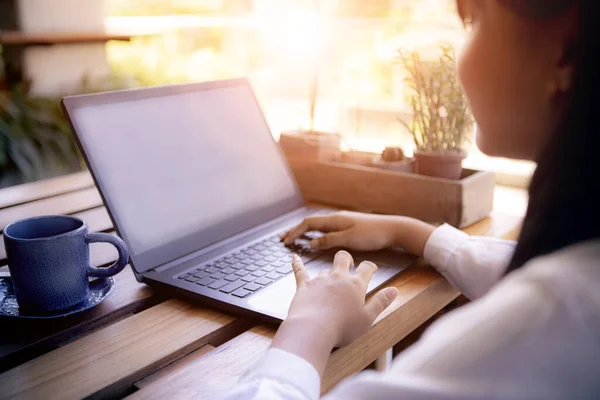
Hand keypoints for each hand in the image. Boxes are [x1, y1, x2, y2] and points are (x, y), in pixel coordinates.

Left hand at [271, 252, 397, 375]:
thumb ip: (381, 302)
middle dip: (347, 258)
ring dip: (328, 272)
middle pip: (343, 258)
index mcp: (355, 285)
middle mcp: (338, 278)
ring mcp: (320, 280)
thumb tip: (394, 290)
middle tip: (348, 264)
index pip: (366, 268)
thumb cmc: (342, 328)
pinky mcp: (304, 286)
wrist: (313, 329)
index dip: (370, 267)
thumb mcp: (368, 318)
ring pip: (325, 269)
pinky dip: (297, 263)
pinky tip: (293, 257)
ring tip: (328, 280)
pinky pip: (300, 270)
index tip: (371, 269)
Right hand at [282, 211, 436, 256]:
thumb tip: (311, 243)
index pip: (308, 224)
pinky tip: (315, 238)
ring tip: (294, 237)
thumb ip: (329, 240)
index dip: (295, 232)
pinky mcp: (349, 227)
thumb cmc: (373, 235)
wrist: (394, 229)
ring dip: (304, 231)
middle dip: (295, 230)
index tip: (285, 241)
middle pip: (311, 223)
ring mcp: (343, 222)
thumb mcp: (349, 240)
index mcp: (335, 220)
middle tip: (283, 238)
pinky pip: (326, 229)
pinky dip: (315, 233)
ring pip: (318, 226)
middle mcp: (337, 218)